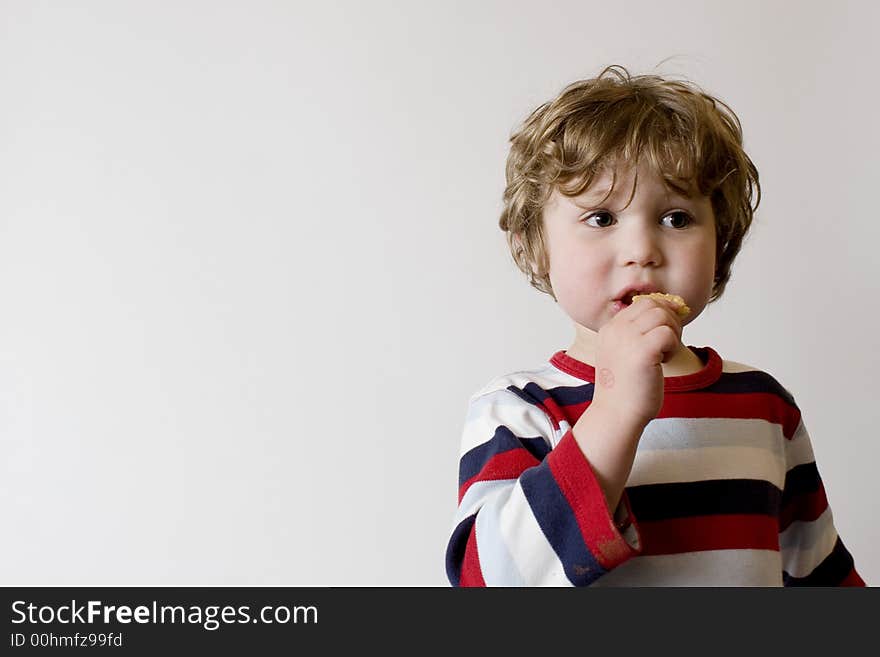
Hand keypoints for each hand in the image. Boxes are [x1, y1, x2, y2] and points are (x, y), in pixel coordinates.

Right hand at [591, 296, 684, 429]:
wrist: (617, 415)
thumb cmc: (626, 389)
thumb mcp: (625, 353)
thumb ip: (639, 333)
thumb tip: (673, 309)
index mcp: (609, 329)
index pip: (641, 303)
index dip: (662, 311)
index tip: (669, 329)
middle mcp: (615, 330)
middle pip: (653, 304)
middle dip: (670, 320)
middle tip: (669, 344)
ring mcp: (627, 339)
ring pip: (662, 315)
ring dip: (672, 332)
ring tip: (664, 354)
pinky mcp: (642, 351)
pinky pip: (668, 333)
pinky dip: (673, 346)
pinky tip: (664, 362)